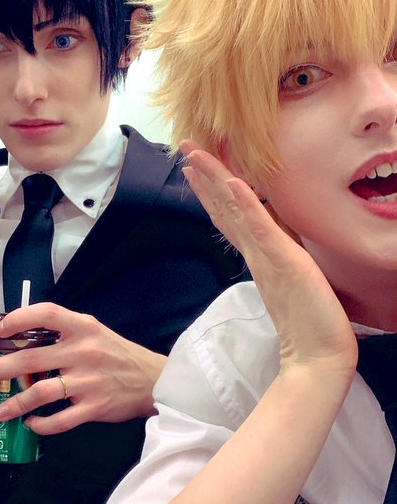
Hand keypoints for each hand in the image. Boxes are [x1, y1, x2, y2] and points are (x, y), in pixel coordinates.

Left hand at [0, 302, 166, 435]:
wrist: (153, 380)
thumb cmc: (117, 355)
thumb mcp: (94, 332)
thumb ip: (64, 332)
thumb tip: (21, 339)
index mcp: (83, 327)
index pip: (46, 313)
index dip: (18, 319)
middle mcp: (83, 351)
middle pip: (30, 359)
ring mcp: (88, 381)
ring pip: (40, 393)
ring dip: (14, 404)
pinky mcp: (95, 407)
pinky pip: (60, 419)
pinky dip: (41, 424)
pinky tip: (30, 424)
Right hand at [180, 141, 356, 380]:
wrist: (318, 356)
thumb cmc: (311, 325)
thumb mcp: (293, 282)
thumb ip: (278, 263)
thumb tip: (269, 247)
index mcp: (259, 257)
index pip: (229, 216)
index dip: (211, 190)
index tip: (194, 168)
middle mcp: (256, 253)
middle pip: (224, 207)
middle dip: (204, 176)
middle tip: (185, 147)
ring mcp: (266, 256)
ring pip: (234, 211)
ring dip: (215, 181)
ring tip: (195, 156)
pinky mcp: (281, 261)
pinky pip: (260, 228)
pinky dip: (245, 205)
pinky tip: (234, 183)